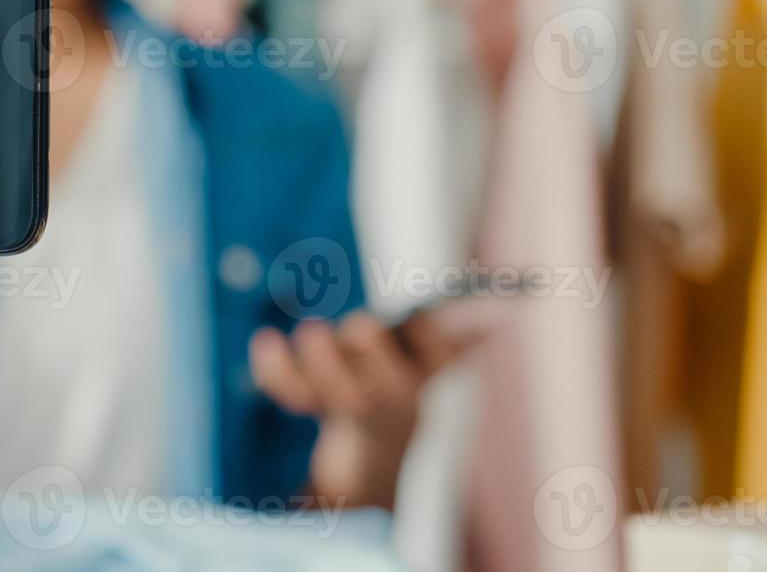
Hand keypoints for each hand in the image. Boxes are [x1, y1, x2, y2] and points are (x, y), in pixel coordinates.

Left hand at [248, 309, 485, 508]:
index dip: (432, 338)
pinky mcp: (311, 406)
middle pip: (385, 381)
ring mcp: (349, 405)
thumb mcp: (433, 360)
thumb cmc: (400, 381)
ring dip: (322, 361)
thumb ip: (460, 337)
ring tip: (312, 330)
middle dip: (373, 353)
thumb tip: (500, 313)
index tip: (423, 317)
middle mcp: (391, 395)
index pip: (438, 353)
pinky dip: (275, 370)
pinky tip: (266, 342)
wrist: (370, 453)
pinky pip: (291, 391)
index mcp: (423, 374)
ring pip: (336, 392)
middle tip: (361, 326)